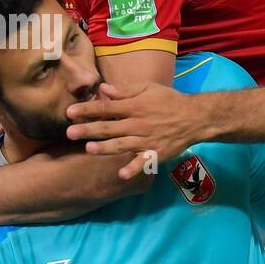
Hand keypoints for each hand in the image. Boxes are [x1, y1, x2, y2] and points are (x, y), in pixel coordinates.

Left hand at [65, 82, 202, 179]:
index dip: (87, 110)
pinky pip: (143, 162)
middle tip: (69, 133)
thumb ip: (125, 89)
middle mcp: (137, 123)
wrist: (195, 117)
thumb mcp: (148, 88)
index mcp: (134, 106)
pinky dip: (134, 168)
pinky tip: (122, 174)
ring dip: (105, 148)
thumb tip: (103, 89)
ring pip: (121, 145)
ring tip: (89, 149)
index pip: (106, 108)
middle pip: (109, 127)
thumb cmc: (169, 100)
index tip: (69, 112)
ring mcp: (146, 140)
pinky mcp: (156, 153)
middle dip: (88, 130)